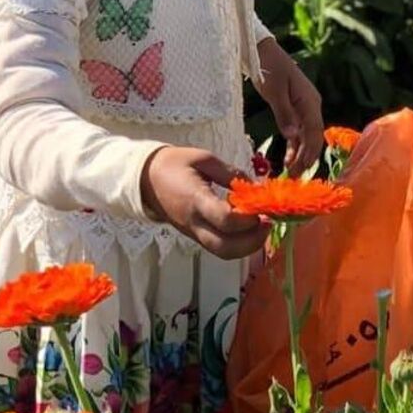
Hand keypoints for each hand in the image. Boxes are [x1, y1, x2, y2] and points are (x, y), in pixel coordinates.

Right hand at [140, 147, 270, 259]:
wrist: (145, 179)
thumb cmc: (174, 164)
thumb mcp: (203, 159)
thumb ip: (230, 173)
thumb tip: (255, 186)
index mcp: (195, 200)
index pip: (225, 220)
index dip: (248, 218)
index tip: (262, 207)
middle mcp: (194, 223)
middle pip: (226, 248)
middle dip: (253, 240)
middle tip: (268, 222)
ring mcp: (194, 233)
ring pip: (223, 253)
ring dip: (248, 245)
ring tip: (262, 226)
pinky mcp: (195, 236)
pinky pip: (219, 248)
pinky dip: (238, 243)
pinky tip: (248, 227)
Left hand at [253, 37, 323, 175]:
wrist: (263, 50)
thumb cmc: (269, 67)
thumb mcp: (274, 91)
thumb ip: (284, 114)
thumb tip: (293, 137)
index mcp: (309, 101)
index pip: (314, 133)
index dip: (308, 154)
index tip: (298, 171)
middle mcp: (312, 105)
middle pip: (314, 137)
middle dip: (306, 159)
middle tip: (293, 178)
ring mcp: (305, 107)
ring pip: (308, 136)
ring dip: (301, 155)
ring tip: (291, 173)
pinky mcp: (296, 109)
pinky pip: (300, 131)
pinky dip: (295, 146)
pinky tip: (288, 159)